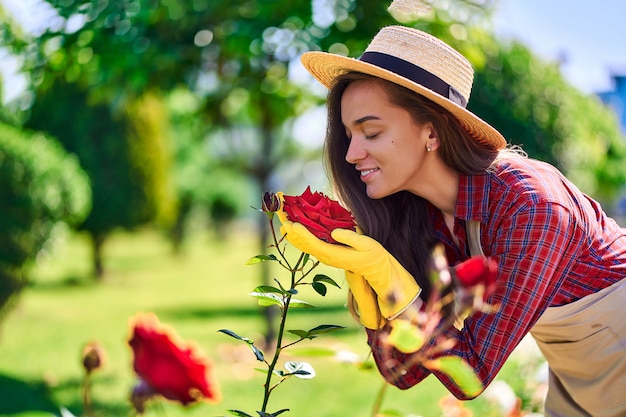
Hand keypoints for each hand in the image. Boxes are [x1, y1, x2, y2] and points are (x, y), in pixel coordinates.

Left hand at [278, 216, 420, 318]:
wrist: (375, 269)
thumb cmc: (372, 255)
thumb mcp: (366, 245)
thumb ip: (350, 238)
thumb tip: (334, 232)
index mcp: (333, 254)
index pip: (313, 243)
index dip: (301, 234)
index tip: (292, 224)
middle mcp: (324, 255)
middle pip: (302, 242)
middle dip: (290, 226)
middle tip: (279, 211)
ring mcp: (323, 254)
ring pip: (302, 242)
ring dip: (291, 228)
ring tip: (281, 214)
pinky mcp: (325, 251)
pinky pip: (307, 242)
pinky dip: (298, 232)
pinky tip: (292, 224)